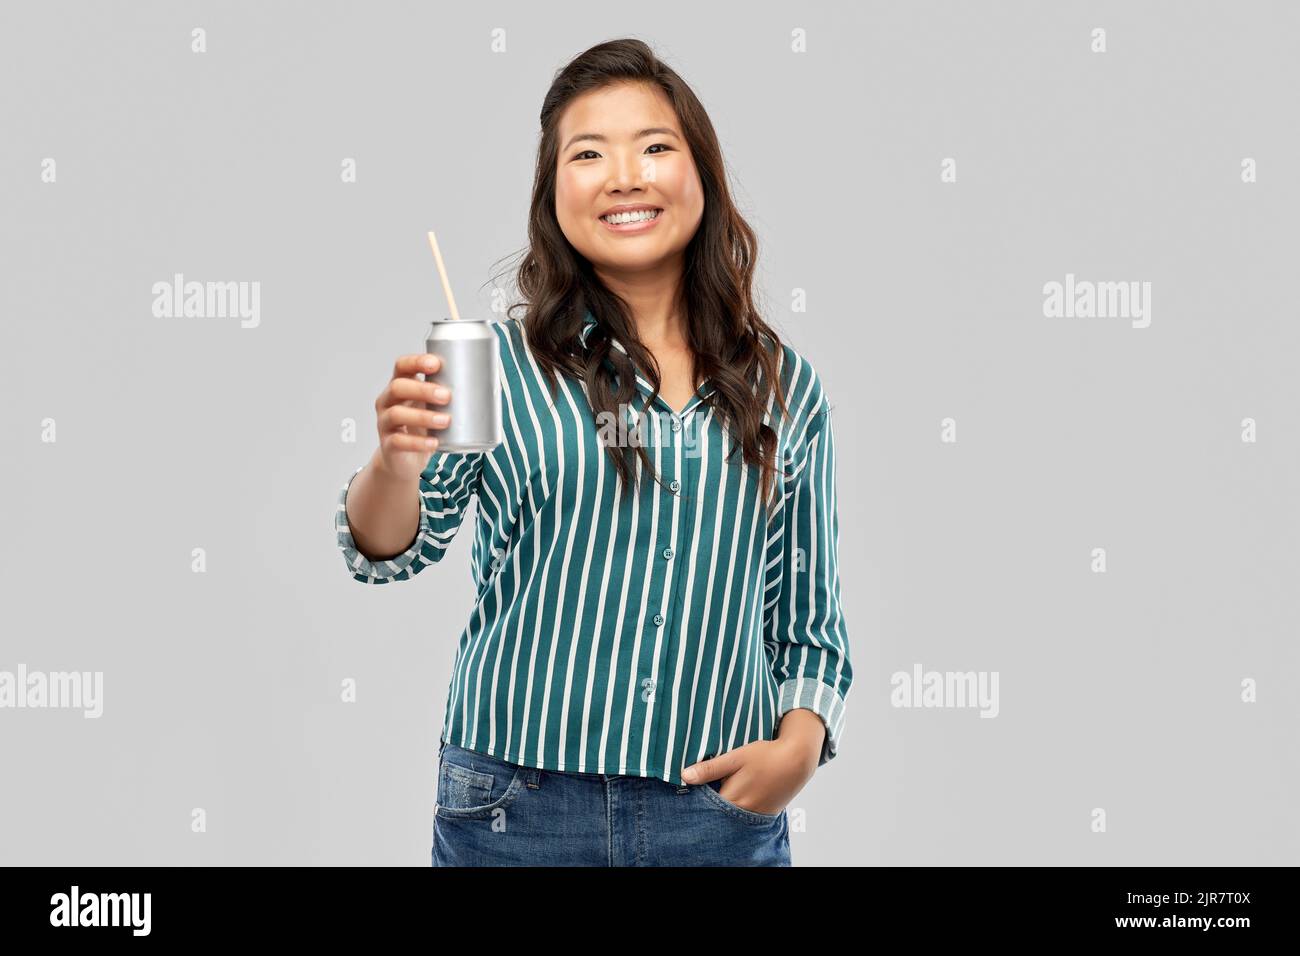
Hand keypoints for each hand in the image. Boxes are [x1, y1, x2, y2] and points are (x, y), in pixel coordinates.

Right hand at [374, 353, 453, 480]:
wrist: (405, 461)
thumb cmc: (424, 428)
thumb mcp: (434, 407)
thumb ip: (451, 394)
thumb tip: (492, 383)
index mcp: (401, 386)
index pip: (401, 366)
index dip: (416, 361)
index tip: (436, 363)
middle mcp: (388, 401)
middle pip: (398, 387)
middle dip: (423, 389)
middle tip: (447, 395)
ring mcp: (386, 423)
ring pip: (397, 414)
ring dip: (423, 416)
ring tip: (446, 420)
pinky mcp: (388, 445)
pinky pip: (399, 442)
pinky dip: (418, 442)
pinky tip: (434, 443)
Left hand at [680, 717, 822, 815]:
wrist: (797, 761)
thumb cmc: (765, 756)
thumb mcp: (736, 757)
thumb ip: (710, 769)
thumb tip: (685, 776)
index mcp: (732, 798)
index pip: (704, 806)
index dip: (696, 797)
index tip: (692, 787)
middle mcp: (743, 812)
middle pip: (717, 813)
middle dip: (709, 803)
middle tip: (709, 786)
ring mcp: (755, 816)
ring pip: (731, 815)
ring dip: (724, 806)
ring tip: (726, 787)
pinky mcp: (765, 815)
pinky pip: (744, 815)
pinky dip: (738, 807)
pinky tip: (739, 794)